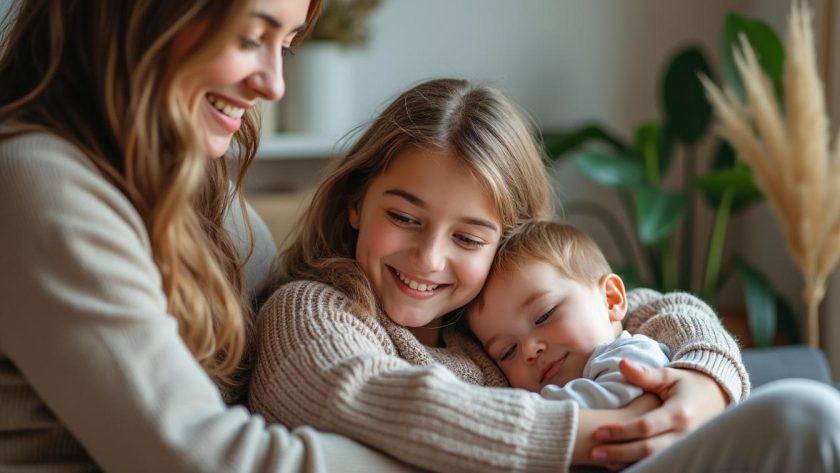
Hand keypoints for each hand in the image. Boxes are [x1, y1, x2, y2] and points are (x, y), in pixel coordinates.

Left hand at [590, 360, 727, 469]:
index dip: (621, 431)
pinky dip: (641, 465)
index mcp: (679, 413)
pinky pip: (661, 463)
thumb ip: (645, 373)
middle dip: (620, 452)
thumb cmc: (688, 385)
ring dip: (627, 462)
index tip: (599, 432)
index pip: (646, 426)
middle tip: (595, 451)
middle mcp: (684, 434)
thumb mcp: (669, 376)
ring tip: (604, 461)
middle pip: (649, 450)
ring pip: (654, 461)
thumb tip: (622, 363)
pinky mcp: (684, 453)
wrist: (716, 396)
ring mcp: (686, 447)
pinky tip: (620, 465)